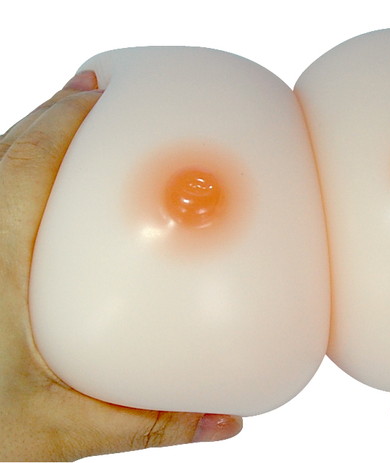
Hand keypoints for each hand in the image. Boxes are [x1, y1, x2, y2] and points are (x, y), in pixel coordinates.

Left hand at [0, 72, 241, 460]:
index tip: (98, 89)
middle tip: (96, 98)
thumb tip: (221, 421)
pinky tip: (42, 202)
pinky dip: (13, 180)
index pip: (24, 166)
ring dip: (29, 147)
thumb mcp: (58, 433)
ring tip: (74, 137)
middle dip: (51, 120)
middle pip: (2, 155)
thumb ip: (147, 423)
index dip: (62, 118)